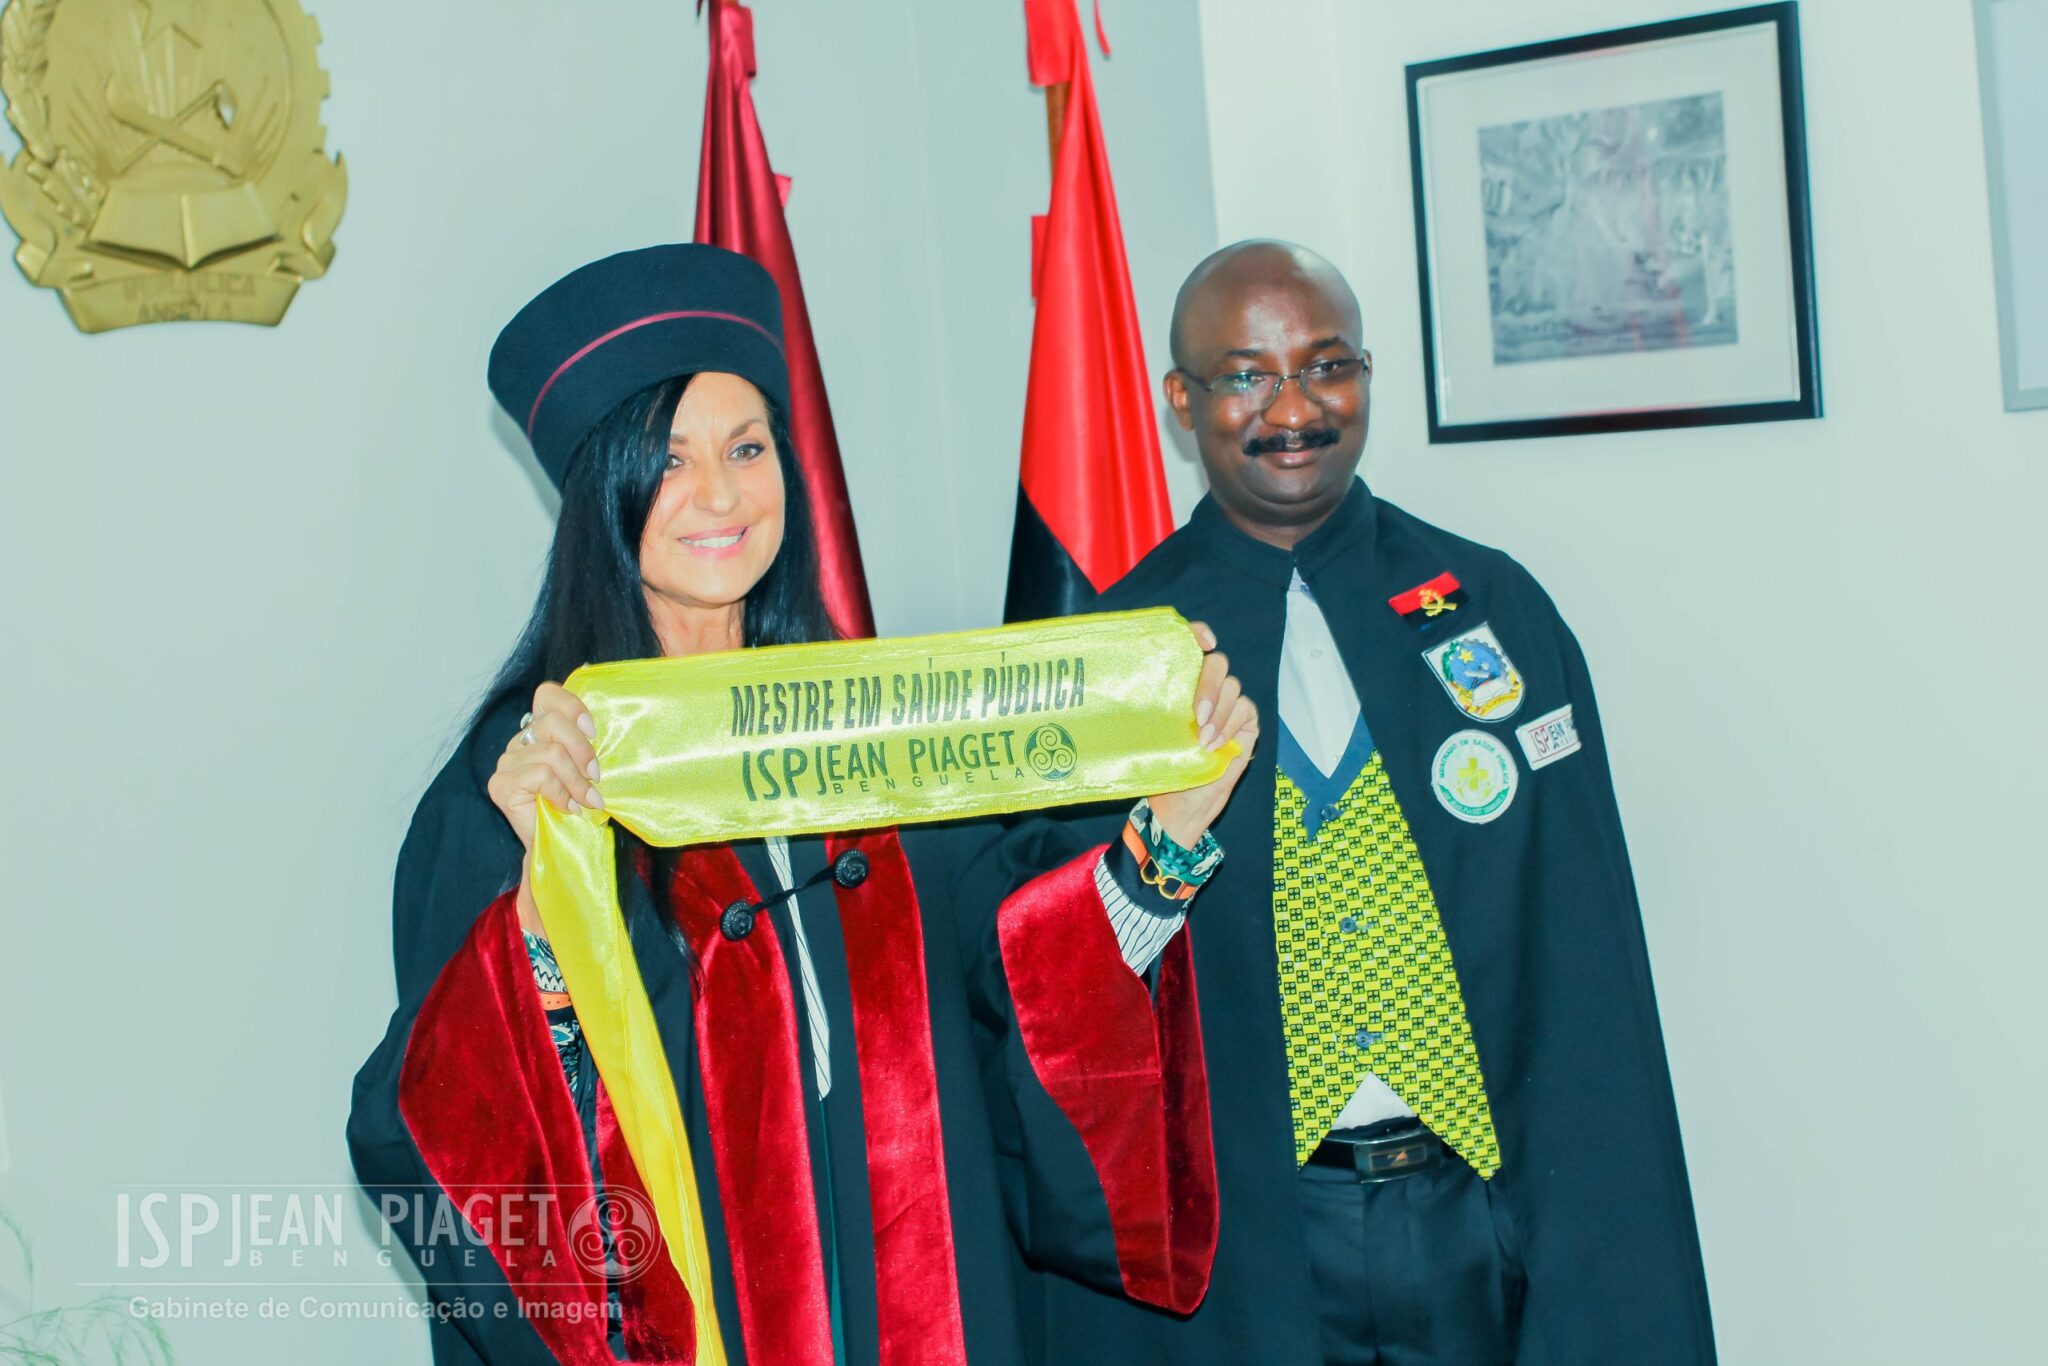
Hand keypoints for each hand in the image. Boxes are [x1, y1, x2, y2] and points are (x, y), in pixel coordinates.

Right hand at [487, 681, 603, 852]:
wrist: (558, 845)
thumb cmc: (576, 804)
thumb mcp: (587, 768)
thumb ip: (587, 745)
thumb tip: (605, 727)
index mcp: (539, 731)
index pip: (547, 695)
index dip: (572, 706)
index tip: (594, 731)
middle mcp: (518, 742)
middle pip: (552, 723)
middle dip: (583, 750)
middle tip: (597, 776)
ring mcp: (506, 763)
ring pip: (551, 753)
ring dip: (577, 781)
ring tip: (588, 800)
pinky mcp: (500, 785)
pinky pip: (541, 776)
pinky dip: (562, 793)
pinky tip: (569, 808)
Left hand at [1149, 621, 1258, 847]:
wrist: (1180, 805)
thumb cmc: (1161, 768)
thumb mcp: (1150, 734)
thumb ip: (1157, 707)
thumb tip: (1140, 681)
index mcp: (1179, 685)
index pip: (1191, 646)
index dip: (1198, 634)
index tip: (1204, 641)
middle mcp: (1205, 690)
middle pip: (1217, 663)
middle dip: (1208, 684)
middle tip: (1196, 713)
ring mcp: (1226, 705)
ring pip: (1232, 687)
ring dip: (1218, 712)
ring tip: (1202, 739)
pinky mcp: (1245, 723)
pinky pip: (1245, 709)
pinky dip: (1230, 724)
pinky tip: (1215, 744)